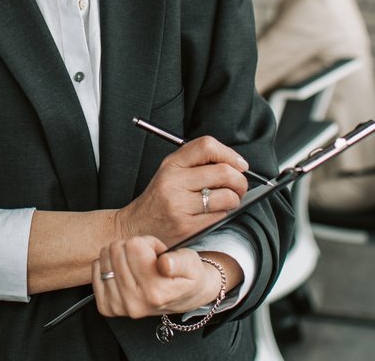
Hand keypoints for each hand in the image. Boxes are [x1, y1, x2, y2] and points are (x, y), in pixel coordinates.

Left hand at [91, 237, 220, 318]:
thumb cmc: (186, 276)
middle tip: (148, 260)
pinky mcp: (107, 307)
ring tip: (138, 266)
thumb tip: (165, 263)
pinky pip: (96, 268)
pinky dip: (108, 264)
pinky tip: (124, 271)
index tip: (158, 254)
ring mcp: (119, 307)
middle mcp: (135, 303)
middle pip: (117, 249)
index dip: (148, 243)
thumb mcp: (191, 264)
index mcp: (155, 292)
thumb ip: (179, 262)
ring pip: (105, 255)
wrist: (184, 296)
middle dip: (134, 248)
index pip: (134, 246)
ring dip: (121, 255)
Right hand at [113, 137, 250, 245]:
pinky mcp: (186, 226)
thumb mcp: (169, 173)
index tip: (240, 165)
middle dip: (240, 181)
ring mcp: (179, 205)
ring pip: (227, 197)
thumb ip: (197, 164)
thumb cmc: (159, 200)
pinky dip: (223, 215)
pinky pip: (220, 217)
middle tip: (240, 187)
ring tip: (227, 202)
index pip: (207, 146)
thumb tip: (236, 165)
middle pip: (223, 172)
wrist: (134, 227)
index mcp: (171, 164)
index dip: (230, 154)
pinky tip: (214, 215)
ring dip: (234, 200)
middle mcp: (174, 181)